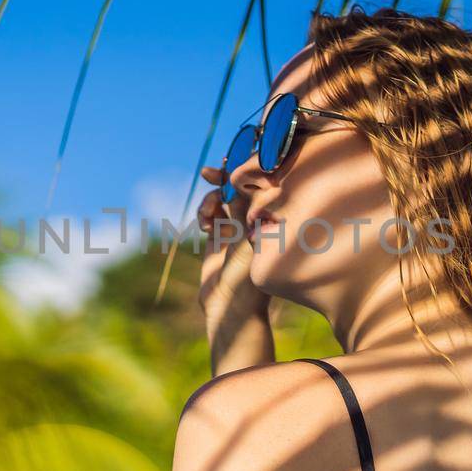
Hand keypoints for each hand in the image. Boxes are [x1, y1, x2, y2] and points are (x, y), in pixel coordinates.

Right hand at [196, 167, 269, 320]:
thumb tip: (256, 185)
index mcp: (267, 220)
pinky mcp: (218, 239)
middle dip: (222, 177)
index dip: (243, 170)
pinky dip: (205, 214)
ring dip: (210, 199)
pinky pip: (210, 215)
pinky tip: (205, 228)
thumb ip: (248, 215)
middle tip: (208, 172)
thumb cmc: (248, 280)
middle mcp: (252, 222)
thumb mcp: (250, 243)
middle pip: (237, 186)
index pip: (257, 185)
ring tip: (207, 215)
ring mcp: (235, 229)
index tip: (229, 161)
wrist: (230, 309)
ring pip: (220, 200)